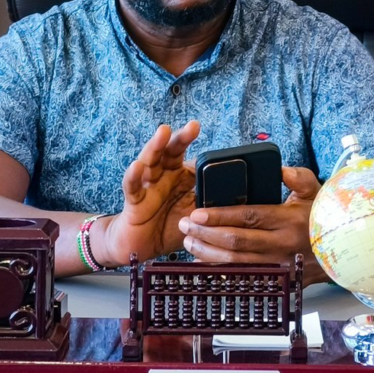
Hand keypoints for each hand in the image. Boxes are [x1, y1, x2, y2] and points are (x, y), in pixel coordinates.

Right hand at [95, 121, 198, 267]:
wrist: (143, 246)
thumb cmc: (171, 225)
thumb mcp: (197, 213)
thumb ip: (212, 202)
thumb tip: (241, 195)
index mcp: (178, 174)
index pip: (184, 152)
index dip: (189, 138)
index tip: (198, 127)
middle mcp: (163, 175)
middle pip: (170, 151)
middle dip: (180, 138)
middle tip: (193, 126)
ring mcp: (148, 185)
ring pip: (150, 161)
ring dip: (156, 146)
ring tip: (164, 132)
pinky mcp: (134, 201)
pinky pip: (133, 187)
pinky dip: (134, 177)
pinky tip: (137, 167)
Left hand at [179, 165, 327, 284]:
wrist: (344, 249)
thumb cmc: (323, 216)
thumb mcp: (315, 190)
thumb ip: (298, 177)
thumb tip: (281, 169)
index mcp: (288, 219)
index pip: (248, 217)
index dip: (220, 215)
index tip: (198, 212)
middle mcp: (281, 244)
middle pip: (236, 241)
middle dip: (206, 233)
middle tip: (185, 225)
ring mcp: (277, 264)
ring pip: (236, 262)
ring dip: (208, 252)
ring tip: (188, 241)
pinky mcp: (274, 277)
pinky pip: (242, 275)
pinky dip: (220, 269)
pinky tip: (204, 260)